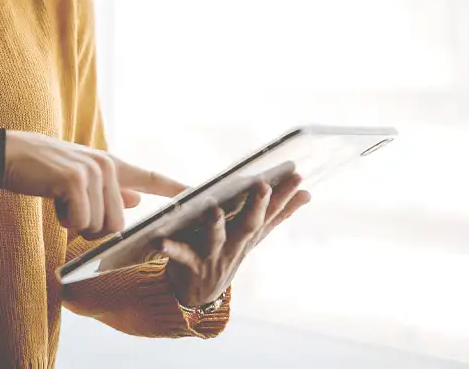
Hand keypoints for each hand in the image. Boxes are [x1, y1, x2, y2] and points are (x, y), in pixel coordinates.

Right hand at [0, 130, 186, 237]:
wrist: (5, 156)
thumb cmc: (41, 169)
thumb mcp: (79, 177)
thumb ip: (110, 190)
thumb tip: (136, 201)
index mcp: (110, 164)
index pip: (149, 176)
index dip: (175, 188)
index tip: (198, 194)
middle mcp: (106, 165)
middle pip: (117, 224)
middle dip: (93, 229)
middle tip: (71, 211)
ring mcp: (92, 171)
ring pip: (99, 226)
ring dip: (76, 224)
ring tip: (59, 200)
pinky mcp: (74, 180)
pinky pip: (79, 222)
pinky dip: (63, 220)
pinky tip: (52, 200)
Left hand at [160, 174, 311, 307]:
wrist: (199, 294)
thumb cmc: (227, 253)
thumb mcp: (253, 235)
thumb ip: (277, 215)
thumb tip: (308, 194)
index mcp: (249, 234)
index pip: (271, 212)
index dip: (285, 195)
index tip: (297, 175)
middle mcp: (235, 245)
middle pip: (248, 225)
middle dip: (257, 205)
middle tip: (263, 185)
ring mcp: (214, 256)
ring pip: (216, 239)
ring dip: (216, 224)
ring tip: (214, 208)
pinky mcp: (190, 265)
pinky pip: (180, 255)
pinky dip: (170, 249)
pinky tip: (160, 240)